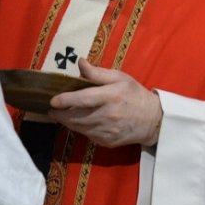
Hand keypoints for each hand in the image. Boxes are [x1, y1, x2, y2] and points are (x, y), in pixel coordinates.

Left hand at [48, 58, 162, 147]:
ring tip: (60, 115)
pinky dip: (80, 129)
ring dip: (67, 122)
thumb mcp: (119, 78)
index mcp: (111, 96)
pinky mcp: (107, 142)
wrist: (153, 120)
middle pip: (77, 117)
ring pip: (80, 128)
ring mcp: (107, 131)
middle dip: (60, 114)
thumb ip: (97, 72)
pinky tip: (77, 122)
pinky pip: (88, 136)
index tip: (52, 100)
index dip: (65, 100)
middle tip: (51, 110)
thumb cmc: (134, 95)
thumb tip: (79, 62)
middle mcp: (108, 115)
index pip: (83, 99)